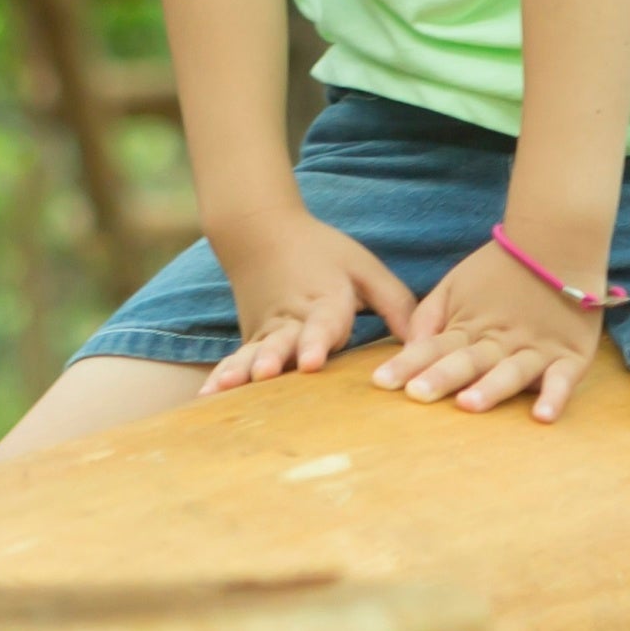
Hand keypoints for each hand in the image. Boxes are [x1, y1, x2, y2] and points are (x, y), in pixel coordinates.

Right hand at [201, 206, 419, 394]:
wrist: (261, 231)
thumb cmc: (322, 254)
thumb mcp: (364, 268)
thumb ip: (396, 303)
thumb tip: (423, 344)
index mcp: (324, 297)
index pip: (322, 322)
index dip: (317, 341)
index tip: (312, 362)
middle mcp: (291, 316)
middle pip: (282, 339)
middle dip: (273, 357)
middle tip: (266, 373)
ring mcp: (265, 329)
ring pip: (253, 351)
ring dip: (241, 370)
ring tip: (225, 389)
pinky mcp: (250, 339)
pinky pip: (236, 359)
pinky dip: (222, 376)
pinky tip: (206, 398)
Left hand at [371, 234, 607, 421]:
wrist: (561, 240)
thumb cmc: (503, 267)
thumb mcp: (456, 284)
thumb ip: (430, 316)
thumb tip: (408, 350)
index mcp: (470, 325)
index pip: (434, 347)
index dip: (408, 364)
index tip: (381, 382)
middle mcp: (500, 340)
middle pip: (468, 360)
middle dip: (443, 376)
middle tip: (418, 394)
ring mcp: (536, 349)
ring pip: (510, 371)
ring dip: (491, 388)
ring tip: (470, 404)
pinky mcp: (570, 357)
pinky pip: (563, 379)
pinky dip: (555, 396)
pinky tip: (542, 416)